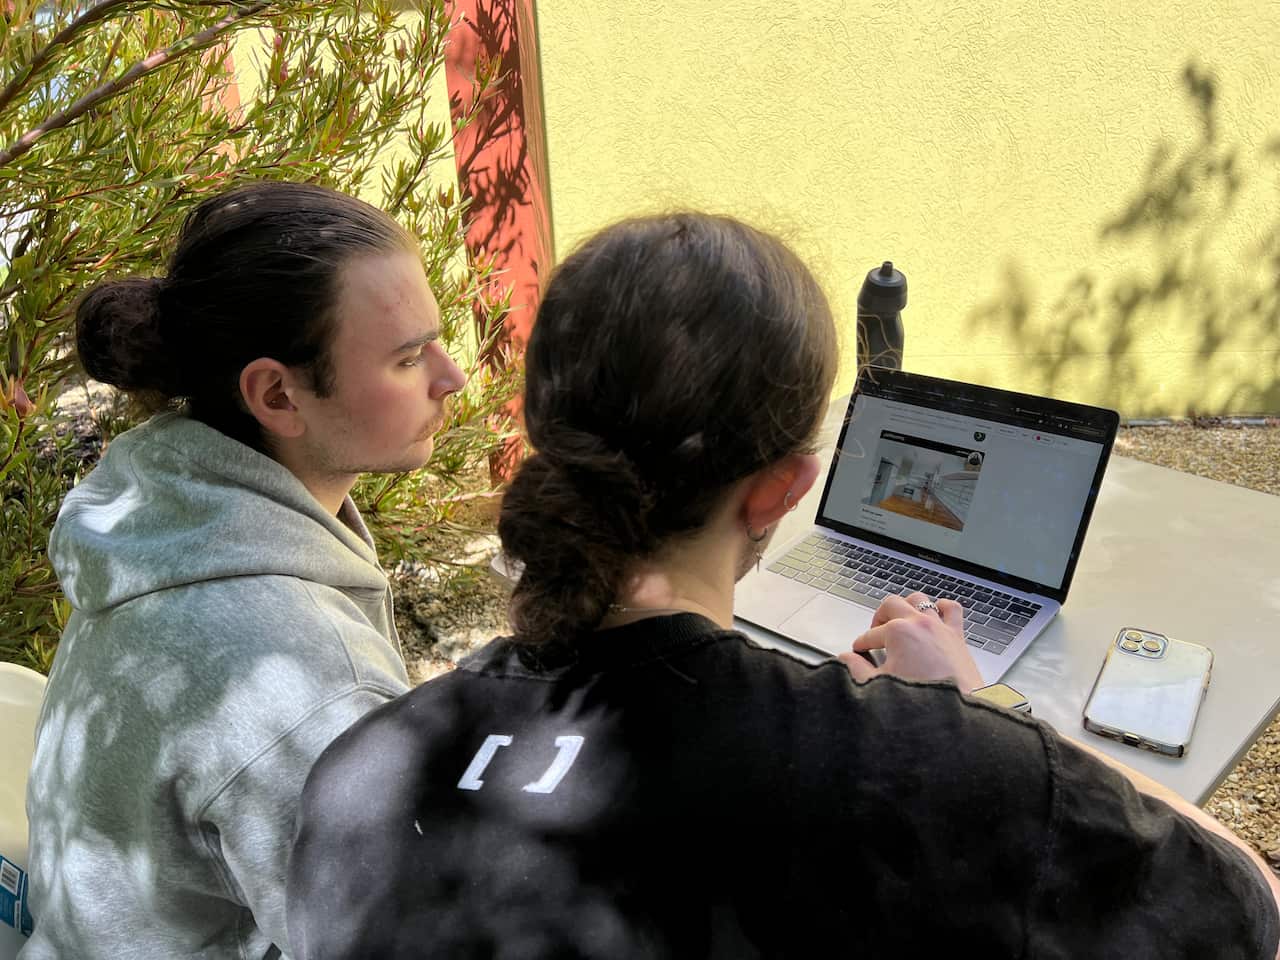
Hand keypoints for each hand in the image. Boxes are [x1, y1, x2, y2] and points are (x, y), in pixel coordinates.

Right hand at [838, 591, 983, 691]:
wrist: (955, 711)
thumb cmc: (923, 699)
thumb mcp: (879, 685)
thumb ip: (856, 669)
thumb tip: (846, 659)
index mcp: (898, 632)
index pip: (870, 634)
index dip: (861, 643)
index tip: (859, 651)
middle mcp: (919, 623)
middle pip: (891, 605)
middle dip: (879, 616)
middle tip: (875, 631)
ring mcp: (939, 627)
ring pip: (919, 600)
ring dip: (907, 606)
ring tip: (900, 618)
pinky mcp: (957, 635)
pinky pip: (951, 609)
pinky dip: (941, 607)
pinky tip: (935, 613)